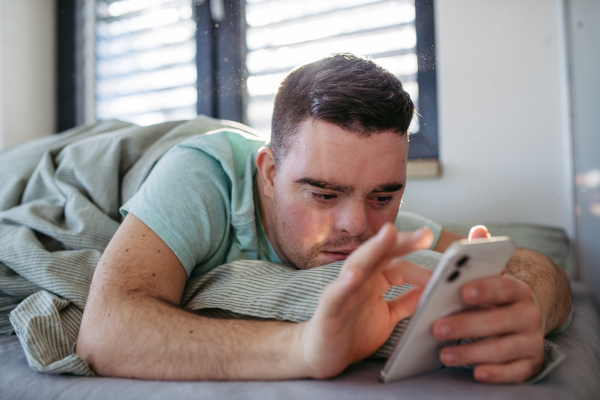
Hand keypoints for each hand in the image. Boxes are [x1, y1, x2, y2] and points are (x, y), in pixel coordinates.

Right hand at [295, 223, 433, 378]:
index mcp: (373, 281)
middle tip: (424, 234)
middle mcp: (359, 280)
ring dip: (373, 249)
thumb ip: (407, 302)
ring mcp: (342, 292)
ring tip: (389, 235)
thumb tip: (432, 290)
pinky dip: (343, 285)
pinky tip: (353, 277)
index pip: (398, 264)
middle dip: (401, 242)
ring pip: (358, 264)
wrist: (322, 356)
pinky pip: (335, 295)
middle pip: (380, 254)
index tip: (444, 270)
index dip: (420, 266)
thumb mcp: (388, 316)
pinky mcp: (328, 310)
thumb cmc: (353, 333)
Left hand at [432, 225, 544, 382]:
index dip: (484, 289)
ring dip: (472, 352)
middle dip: (465, 325)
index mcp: (518, 289)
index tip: (462, 291)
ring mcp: (531, 341)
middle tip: (436, 328)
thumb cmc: (496, 298)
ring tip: (444, 354)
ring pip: (501, 349)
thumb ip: (481, 255)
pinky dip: (496, 373)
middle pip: (498, 321)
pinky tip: (476, 372)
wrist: (525, 323)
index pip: (503, 287)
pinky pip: (514, 372)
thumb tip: (478, 229)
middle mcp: (529, 315)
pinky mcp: (530, 364)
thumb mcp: (490, 276)